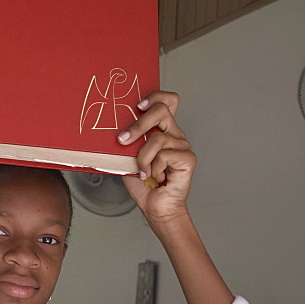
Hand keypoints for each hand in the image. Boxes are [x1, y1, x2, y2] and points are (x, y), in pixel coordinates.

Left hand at [117, 91, 195, 223]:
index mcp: (163, 130)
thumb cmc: (142, 183)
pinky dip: (153, 168)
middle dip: (138, 124)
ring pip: (157, 138)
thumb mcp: (128, 156)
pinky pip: (164, 155)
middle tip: (123, 140)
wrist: (155, 207)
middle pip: (162, 110)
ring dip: (143, 158)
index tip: (137, 106)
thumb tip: (116, 129)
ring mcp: (183, 146)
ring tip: (143, 171)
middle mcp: (175, 134)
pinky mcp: (188, 159)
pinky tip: (155, 177)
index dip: (155, 97)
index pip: (168, 101)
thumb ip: (129, 140)